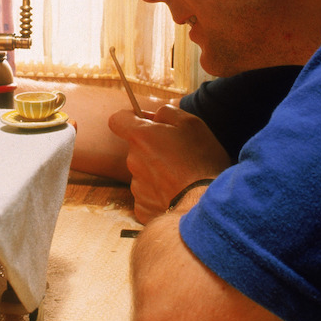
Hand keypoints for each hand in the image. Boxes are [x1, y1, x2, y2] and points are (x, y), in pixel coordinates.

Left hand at [108, 103, 232, 223]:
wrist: (203, 205)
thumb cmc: (200, 162)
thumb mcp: (191, 124)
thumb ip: (167, 113)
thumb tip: (154, 116)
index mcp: (141, 137)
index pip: (117, 120)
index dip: (130, 118)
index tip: (145, 122)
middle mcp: (133, 161)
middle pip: (137, 149)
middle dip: (153, 148)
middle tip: (179, 154)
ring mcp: (136, 186)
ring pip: (144, 172)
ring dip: (158, 172)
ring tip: (182, 178)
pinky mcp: (142, 208)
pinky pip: (148, 195)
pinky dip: (160, 194)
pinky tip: (177, 194)